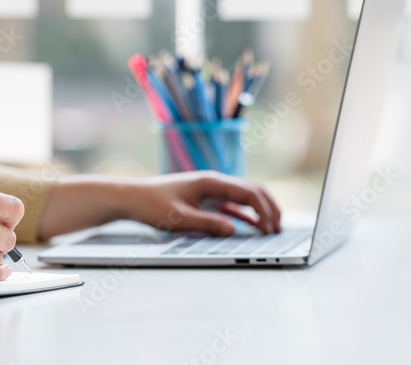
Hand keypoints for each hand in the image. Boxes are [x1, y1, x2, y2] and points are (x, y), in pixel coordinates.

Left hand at [123, 171, 281, 236]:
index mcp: (212, 182)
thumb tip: (234, 229)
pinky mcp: (205, 199)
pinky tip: (252, 226)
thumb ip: (207, 224)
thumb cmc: (151, 205)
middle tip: (279, 228)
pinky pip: (232, 205)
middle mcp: (215, 182)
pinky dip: (246, 215)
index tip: (271, 228)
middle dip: (269, 208)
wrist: (131, 198)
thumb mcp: (179, 218)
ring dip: (260, 211)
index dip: (264, 210)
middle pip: (253, 191)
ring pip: (245, 197)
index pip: (249, 192)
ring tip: (272, 228)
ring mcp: (211, 190)